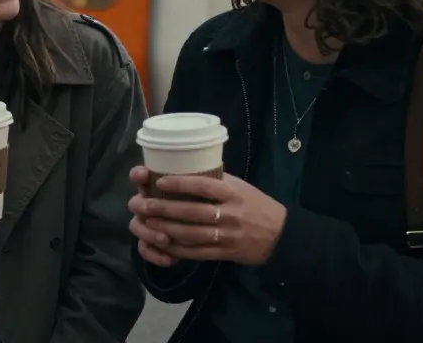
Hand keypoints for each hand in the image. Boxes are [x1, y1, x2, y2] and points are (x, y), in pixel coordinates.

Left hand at [128, 169, 285, 265]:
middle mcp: (230, 214)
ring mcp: (226, 235)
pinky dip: (177, 249)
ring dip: (165, 229)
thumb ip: (216, 181)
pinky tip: (162, 243)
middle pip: (191, 212)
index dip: (179, 184)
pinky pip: (197, 252)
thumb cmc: (256, 205)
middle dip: (163, 209)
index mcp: (233, 193)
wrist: (280, 235)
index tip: (159, 181)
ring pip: (190, 234)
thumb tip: (185, 170)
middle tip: (142, 205)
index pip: (203, 186)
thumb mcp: (241, 187)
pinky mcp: (224, 253)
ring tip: (147, 223)